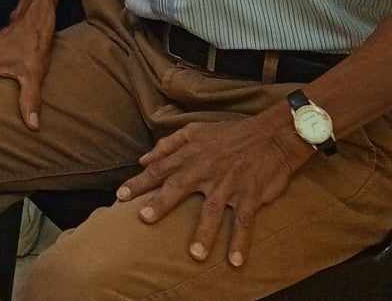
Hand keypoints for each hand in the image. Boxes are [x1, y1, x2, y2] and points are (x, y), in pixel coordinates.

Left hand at [115, 110, 313, 267]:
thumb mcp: (196, 130)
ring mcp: (228, 184)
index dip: (139, 182)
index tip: (120, 197)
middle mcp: (206, 169)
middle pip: (179, 187)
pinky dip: (240, 241)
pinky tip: (234, 261)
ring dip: (204, 232)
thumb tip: (143, 159)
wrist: (271, 135)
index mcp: (191, 154)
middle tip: (144, 218)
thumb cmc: (230, 134)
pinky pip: (244, 221)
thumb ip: (168, 144)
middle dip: (160, 203)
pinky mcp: (250, 195)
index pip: (159, 168)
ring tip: (195, 254)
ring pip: (212, 210)